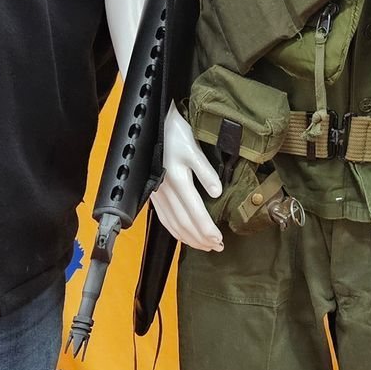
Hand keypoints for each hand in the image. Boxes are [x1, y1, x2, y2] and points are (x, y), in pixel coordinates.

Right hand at [150, 106, 224, 251]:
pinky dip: (174, 230)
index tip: (219, 240)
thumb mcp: (193, 147)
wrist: (151, 122)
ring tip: (203, 245)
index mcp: (177, 179)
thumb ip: (205, 172)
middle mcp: (166, 190)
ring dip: (188, 237)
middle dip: (200, 238)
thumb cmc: (174, 131)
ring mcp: (158, 192)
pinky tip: (183, 234)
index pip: (195, 213)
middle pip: (184, 222)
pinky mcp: (154, 192)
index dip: (207, 229)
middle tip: (216, 247)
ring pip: (172, 223)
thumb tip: (217, 194)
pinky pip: (163, 217)